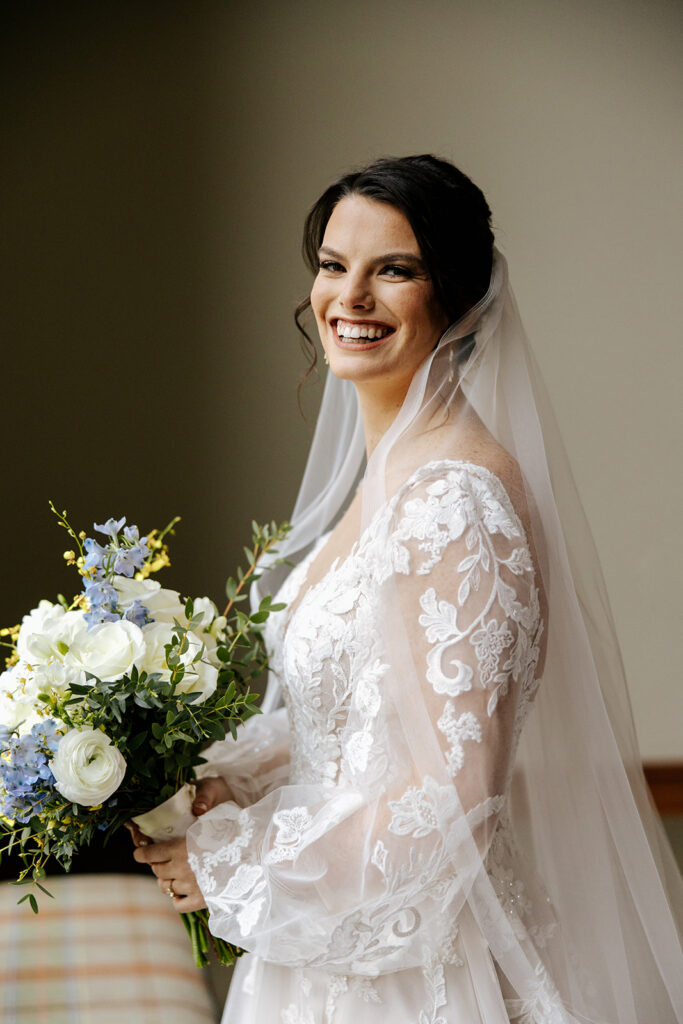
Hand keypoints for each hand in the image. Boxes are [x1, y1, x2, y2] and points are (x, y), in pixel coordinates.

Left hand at [124, 776, 233, 911]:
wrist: (256, 852)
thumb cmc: (235, 831)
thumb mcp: (211, 819)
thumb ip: (192, 822)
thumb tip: (183, 819)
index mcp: (180, 847)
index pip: (151, 853)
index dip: (142, 853)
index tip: (138, 853)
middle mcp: (181, 869)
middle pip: (157, 870)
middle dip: (157, 865)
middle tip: (162, 860)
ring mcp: (190, 886)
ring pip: (166, 887)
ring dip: (167, 880)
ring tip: (174, 874)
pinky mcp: (201, 900)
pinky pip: (178, 904)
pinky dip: (176, 898)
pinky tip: (183, 890)